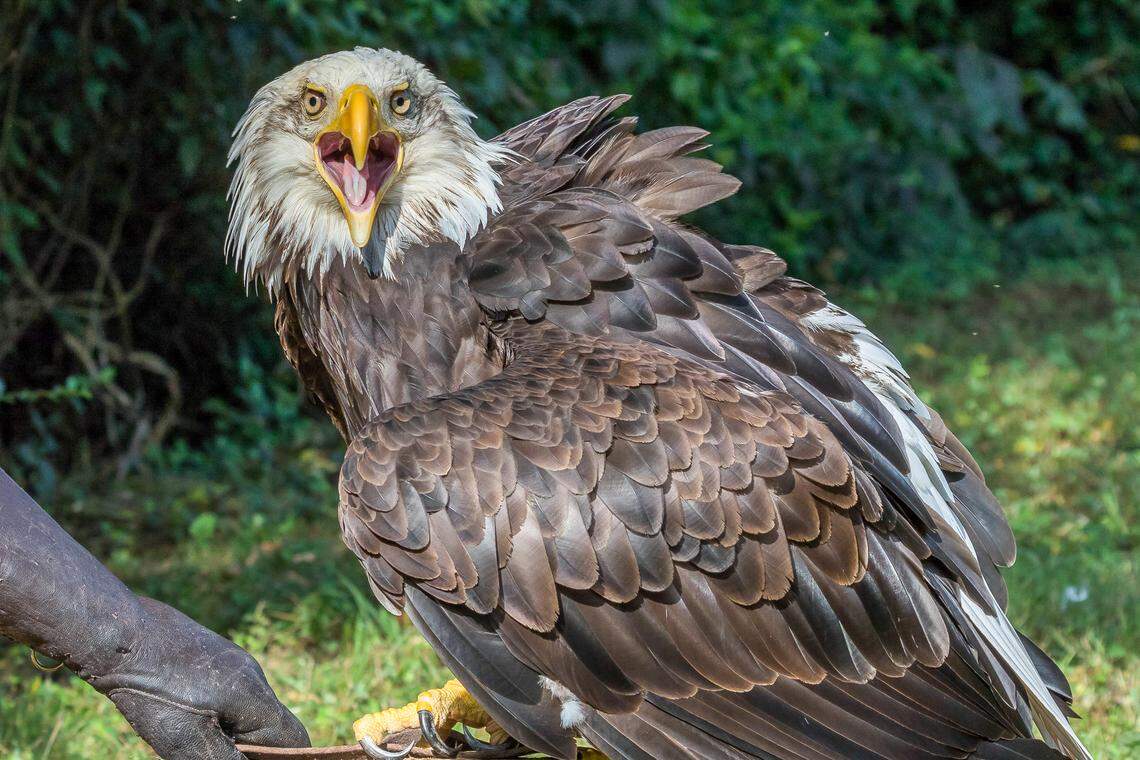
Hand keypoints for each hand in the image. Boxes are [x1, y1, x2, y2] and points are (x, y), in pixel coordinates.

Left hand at [85, 597, 309, 759]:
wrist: (119, 634)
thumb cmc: (152, 691)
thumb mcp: (186, 740)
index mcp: (255, 698)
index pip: (293, 739)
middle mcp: (252, 675)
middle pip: (272, 723)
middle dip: (254, 748)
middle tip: (221, 754)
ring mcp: (233, 660)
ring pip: (248, 706)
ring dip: (234, 730)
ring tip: (197, 739)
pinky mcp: (210, 653)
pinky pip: (228, 690)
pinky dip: (218, 711)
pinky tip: (185, 714)